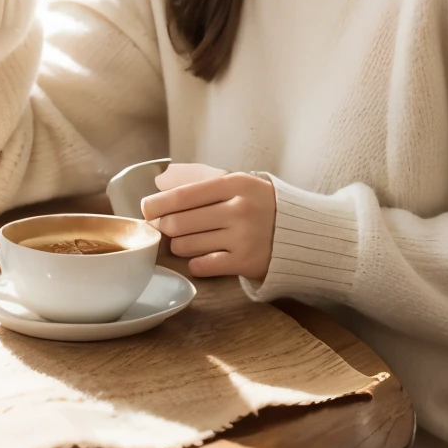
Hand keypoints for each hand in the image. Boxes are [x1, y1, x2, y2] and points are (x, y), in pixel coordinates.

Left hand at [141, 171, 276, 280]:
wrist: (301, 232)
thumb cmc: (260, 204)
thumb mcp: (238, 183)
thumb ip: (201, 180)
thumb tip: (160, 182)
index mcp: (235, 184)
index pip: (182, 195)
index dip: (157, 204)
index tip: (146, 209)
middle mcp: (239, 209)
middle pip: (178, 222)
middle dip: (166, 226)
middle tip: (169, 227)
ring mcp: (243, 237)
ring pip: (185, 245)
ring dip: (181, 245)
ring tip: (193, 240)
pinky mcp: (245, 263)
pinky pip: (200, 266)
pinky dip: (196, 263)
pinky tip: (205, 256)